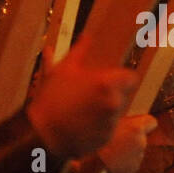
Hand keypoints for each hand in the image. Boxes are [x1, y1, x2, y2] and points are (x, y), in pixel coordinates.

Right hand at [26, 35, 137, 157]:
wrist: (42, 134)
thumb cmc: (51, 99)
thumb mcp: (63, 70)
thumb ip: (79, 51)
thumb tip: (86, 36)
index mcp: (107, 82)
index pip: (131, 78)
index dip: (122, 78)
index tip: (113, 80)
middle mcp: (114, 102)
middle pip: (123, 95)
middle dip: (111, 94)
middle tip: (91, 95)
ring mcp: (112, 121)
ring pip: (116, 112)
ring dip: (106, 110)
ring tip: (83, 110)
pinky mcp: (108, 137)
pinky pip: (109, 127)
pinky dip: (100, 125)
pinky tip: (82, 123)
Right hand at [96, 114, 155, 172]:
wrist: (88, 167)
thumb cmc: (94, 141)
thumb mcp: (106, 121)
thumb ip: (119, 120)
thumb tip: (121, 118)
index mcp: (136, 128)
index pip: (151, 122)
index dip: (144, 123)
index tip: (136, 124)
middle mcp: (141, 143)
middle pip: (140, 138)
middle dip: (130, 138)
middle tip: (114, 139)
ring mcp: (137, 159)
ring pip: (134, 151)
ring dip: (126, 151)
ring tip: (108, 152)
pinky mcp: (131, 171)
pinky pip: (129, 164)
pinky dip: (121, 163)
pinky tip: (108, 162)